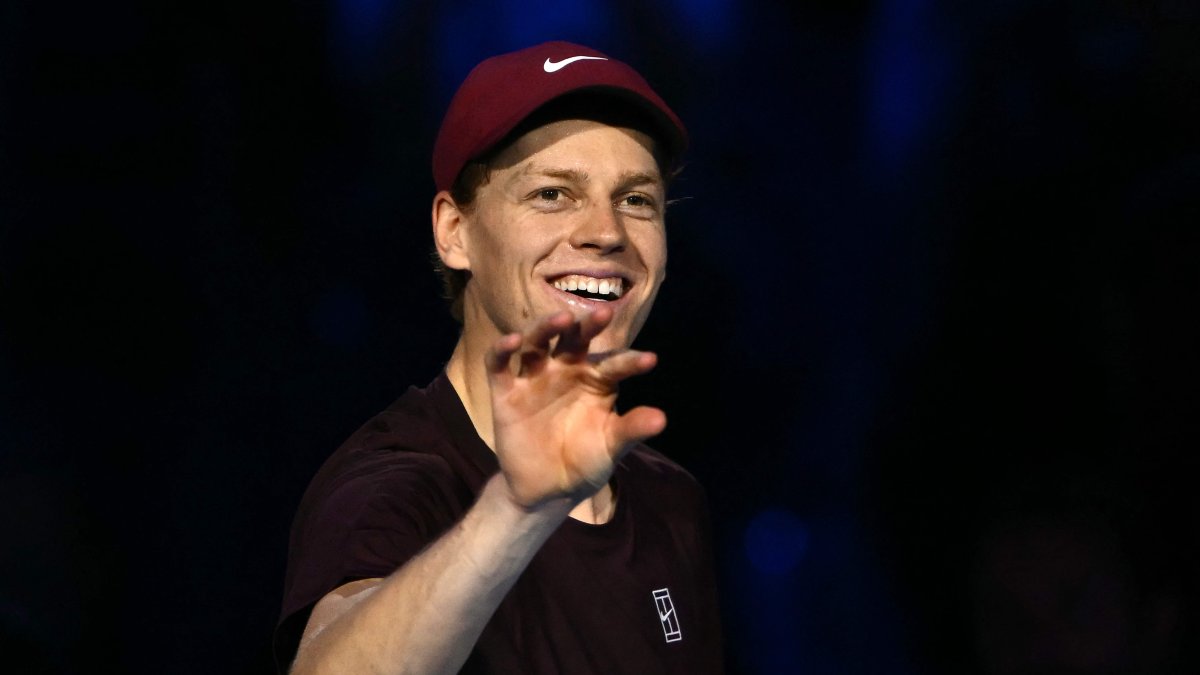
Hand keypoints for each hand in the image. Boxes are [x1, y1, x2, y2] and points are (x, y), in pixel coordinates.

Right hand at [486, 307, 665, 508]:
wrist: (547, 490)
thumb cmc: (585, 461)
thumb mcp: (610, 448)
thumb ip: (631, 430)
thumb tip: (661, 419)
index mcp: (596, 380)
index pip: (614, 363)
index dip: (631, 361)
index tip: (650, 361)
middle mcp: (565, 370)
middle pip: (575, 338)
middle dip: (588, 325)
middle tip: (604, 312)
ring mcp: (534, 378)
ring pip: (537, 341)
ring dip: (547, 326)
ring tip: (563, 319)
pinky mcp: (505, 391)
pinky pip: (498, 363)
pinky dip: (502, 348)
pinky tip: (512, 340)